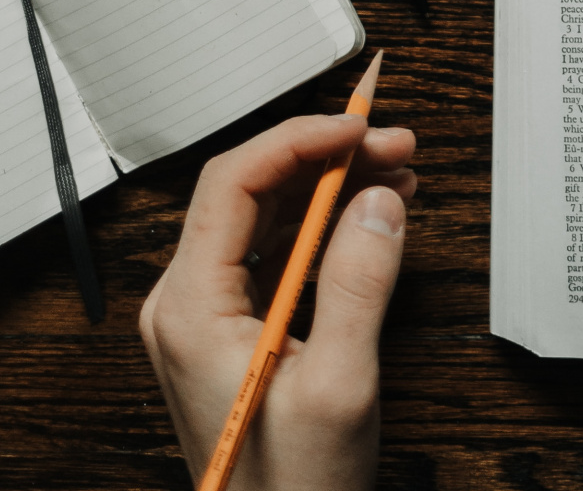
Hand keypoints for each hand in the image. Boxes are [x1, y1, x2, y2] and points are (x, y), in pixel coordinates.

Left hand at [140, 114, 417, 490]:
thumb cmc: (294, 485)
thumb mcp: (339, 384)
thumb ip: (359, 284)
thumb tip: (378, 202)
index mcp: (191, 309)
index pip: (232, 185)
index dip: (299, 141)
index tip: (359, 128)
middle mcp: (186, 304)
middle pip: (249, 192)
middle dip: (326, 157)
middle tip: (396, 145)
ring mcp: (206, 317)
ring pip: (265, 218)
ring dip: (330, 186)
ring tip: (396, 171)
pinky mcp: (233, 330)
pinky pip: (274, 253)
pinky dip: (325, 224)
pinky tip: (371, 214)